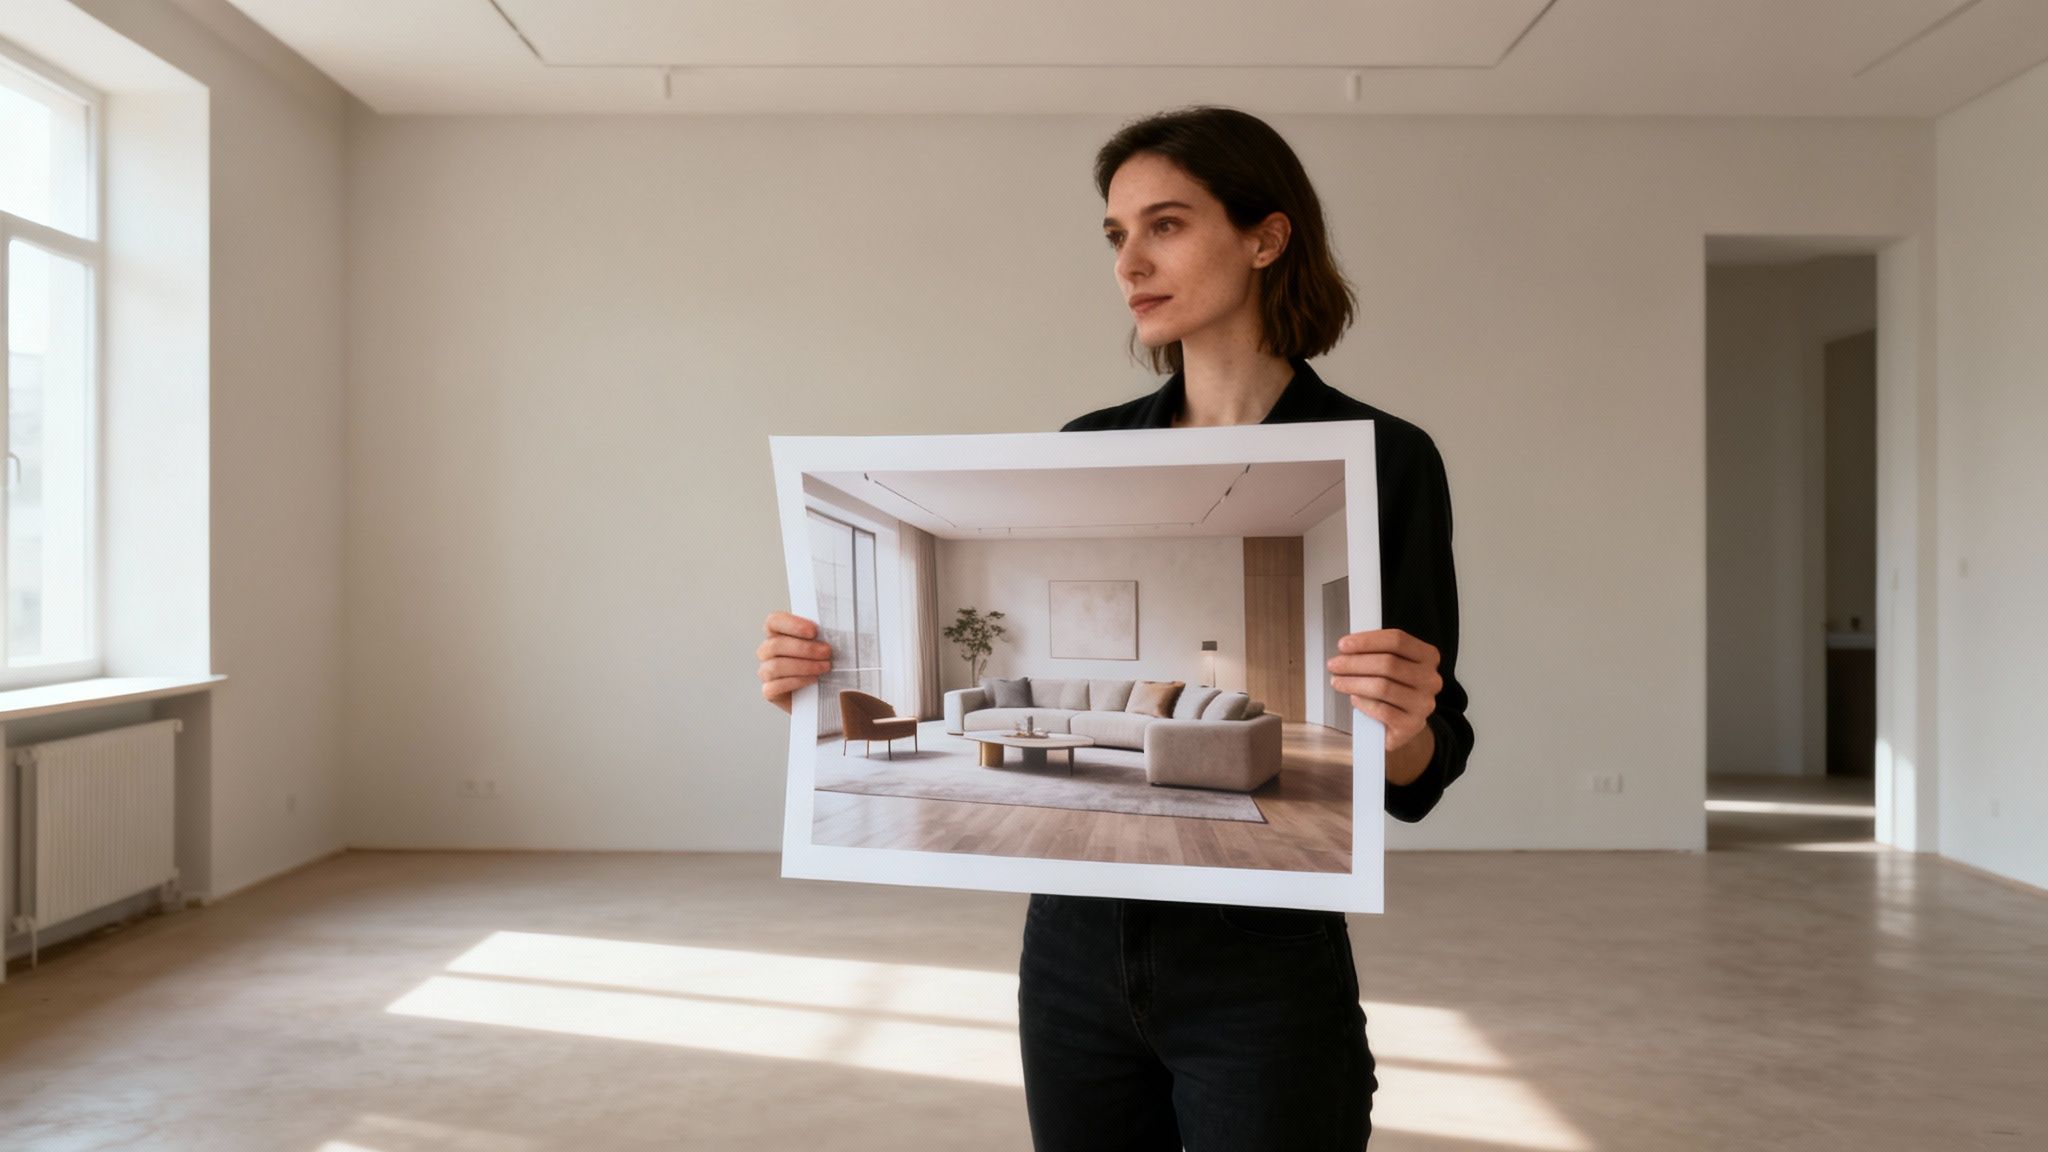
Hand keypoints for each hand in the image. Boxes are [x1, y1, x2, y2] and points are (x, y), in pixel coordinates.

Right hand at [758, 611, 832, 713]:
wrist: (817, 694)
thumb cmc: (818, 664)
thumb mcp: (820, 647)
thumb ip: (821, 637)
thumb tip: (835, 632)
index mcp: (777, 634)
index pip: (774, 622)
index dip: (792, 624)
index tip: (813, 631)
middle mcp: (767, 652)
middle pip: (776, 645)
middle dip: (805, 648)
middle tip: (826, 652)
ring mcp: (766, 672)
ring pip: (776, 666)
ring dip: (804, 666)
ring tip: (824, 667)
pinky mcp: (769, 691)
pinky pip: (776, 686)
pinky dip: (797, 682)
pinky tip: (813, 680)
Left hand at [1327, 628, 1441, 754]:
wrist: (1404, 723)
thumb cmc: (1393, 689)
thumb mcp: (1391, 666)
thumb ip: (1376, 653)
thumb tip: (1348, 648)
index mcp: (1428, 657)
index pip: (1397, 641)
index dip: (1367, 641)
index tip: (1343, 645)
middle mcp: (1430, 679)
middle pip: (1388, 663)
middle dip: (1354, 663)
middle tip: (1334, 665)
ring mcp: (1423, 703)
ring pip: (1382, 687)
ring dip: (1353, 682)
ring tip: (1337, 681)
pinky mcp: (1412, 725)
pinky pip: (1381, 710)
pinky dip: (1363, 702)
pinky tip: (1354, 698)